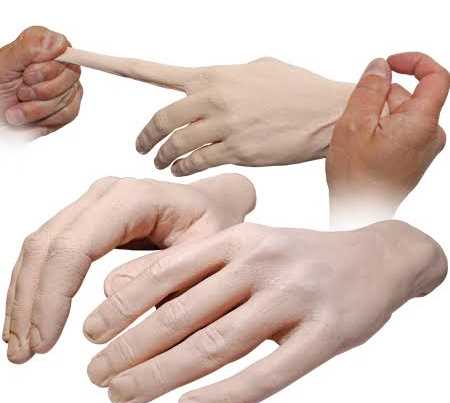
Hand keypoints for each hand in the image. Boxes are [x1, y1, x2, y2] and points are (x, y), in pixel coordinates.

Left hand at [0, 26, 81, 143]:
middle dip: (40, 90)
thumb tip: (58, 42)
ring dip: (37, 108)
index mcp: (42, 47)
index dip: (46, 67)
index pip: (61, 48)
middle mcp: (59, 64)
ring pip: (65, 97)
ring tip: (19, 109)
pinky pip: (67, 113)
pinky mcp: (70, 106)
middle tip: (20, 93)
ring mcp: (68, 86)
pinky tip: (31, 117)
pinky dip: (45, 119)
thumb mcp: (5, 65)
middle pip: (68, 75)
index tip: (27, 76)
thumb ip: (30, 47)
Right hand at [2, 173, 255, 362]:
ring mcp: (93, 204)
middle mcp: (105, 195)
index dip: (52, 296)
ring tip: (21, 344)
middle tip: (24, 353)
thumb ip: (162, 275)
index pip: (75, 246)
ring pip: (41, 248)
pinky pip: (52, 250)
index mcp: (133, 199)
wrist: (214, 204)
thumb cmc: (215, 224)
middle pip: (48, 247)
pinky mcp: (89, 219)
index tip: (44, 341)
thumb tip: (108, 296)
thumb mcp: (204, 253)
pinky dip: (37, 286)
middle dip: (31, 303)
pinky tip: (33, 317)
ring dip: (26, 297)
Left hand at [57, 48, 352, 174]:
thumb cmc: (295, 89)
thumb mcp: (256, 69)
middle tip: (140, 146)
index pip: (151, 70)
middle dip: (145, 136)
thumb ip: (224, 79)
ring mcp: (224, 127)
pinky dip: (183, 169)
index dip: (110, 63)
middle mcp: (213, 99)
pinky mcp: (237, 152)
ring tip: (160, 163)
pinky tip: (180, 170)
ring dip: (162, 157)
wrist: (326, 113)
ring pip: (176, 145)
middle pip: (160, 119)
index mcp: (213, 74)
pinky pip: (197, 163)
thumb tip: (206, 90)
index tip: (78, 57)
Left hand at [85, 221, 445, 402]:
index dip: (123, 305)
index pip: (167, 272)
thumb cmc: (298, 256)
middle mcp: (261, 263)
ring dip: (162, 375)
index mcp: (238, 239)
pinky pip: (268, 374)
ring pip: (216, 345)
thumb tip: (130, 288)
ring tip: (123, 394)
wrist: (376, 258)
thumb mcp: (248, 246)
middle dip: (131, 348)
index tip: (91, 333)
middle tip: (96, 374)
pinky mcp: (326, 333)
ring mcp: (295, 298)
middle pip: (183, 314)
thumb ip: (197, 266)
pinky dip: (224, 396)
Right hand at [326, 53, 448, 228]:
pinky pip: (401, 131)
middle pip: (411, 97)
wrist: (359, 210)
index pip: (436, 77)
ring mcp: (424, 148)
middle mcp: (431, 135)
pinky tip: (364, 147)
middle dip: (382, 99)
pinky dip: (382, 130)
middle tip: (356, 119)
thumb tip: (379, 67)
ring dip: (379, 116)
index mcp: (422, 124)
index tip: (390, 64)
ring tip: (358, 139)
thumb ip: (370, 89)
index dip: (414, 62)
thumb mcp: (354, 124)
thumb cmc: (356, 176)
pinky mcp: (414, 157)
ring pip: (403, 115)